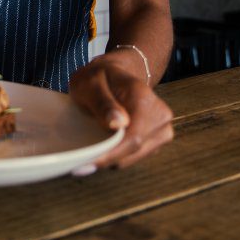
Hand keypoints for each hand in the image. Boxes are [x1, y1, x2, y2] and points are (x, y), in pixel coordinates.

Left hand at [69, 51, 173, 169]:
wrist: (116, 74)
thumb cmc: (99, 77)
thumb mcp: (90, 83)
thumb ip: (103, 101)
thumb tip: (118, 124)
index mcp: (144, 100)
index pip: (132, 138)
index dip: (110, 154)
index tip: (84, 164)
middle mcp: (161, 117)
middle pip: (134, 151)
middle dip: (106, 159)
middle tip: (78, 164)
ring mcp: (162, 130)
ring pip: (134, 157)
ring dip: (111, 159)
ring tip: (87, 155)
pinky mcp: (156, 140)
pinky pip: (134, 156)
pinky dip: (117, 156)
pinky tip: (101, 148)